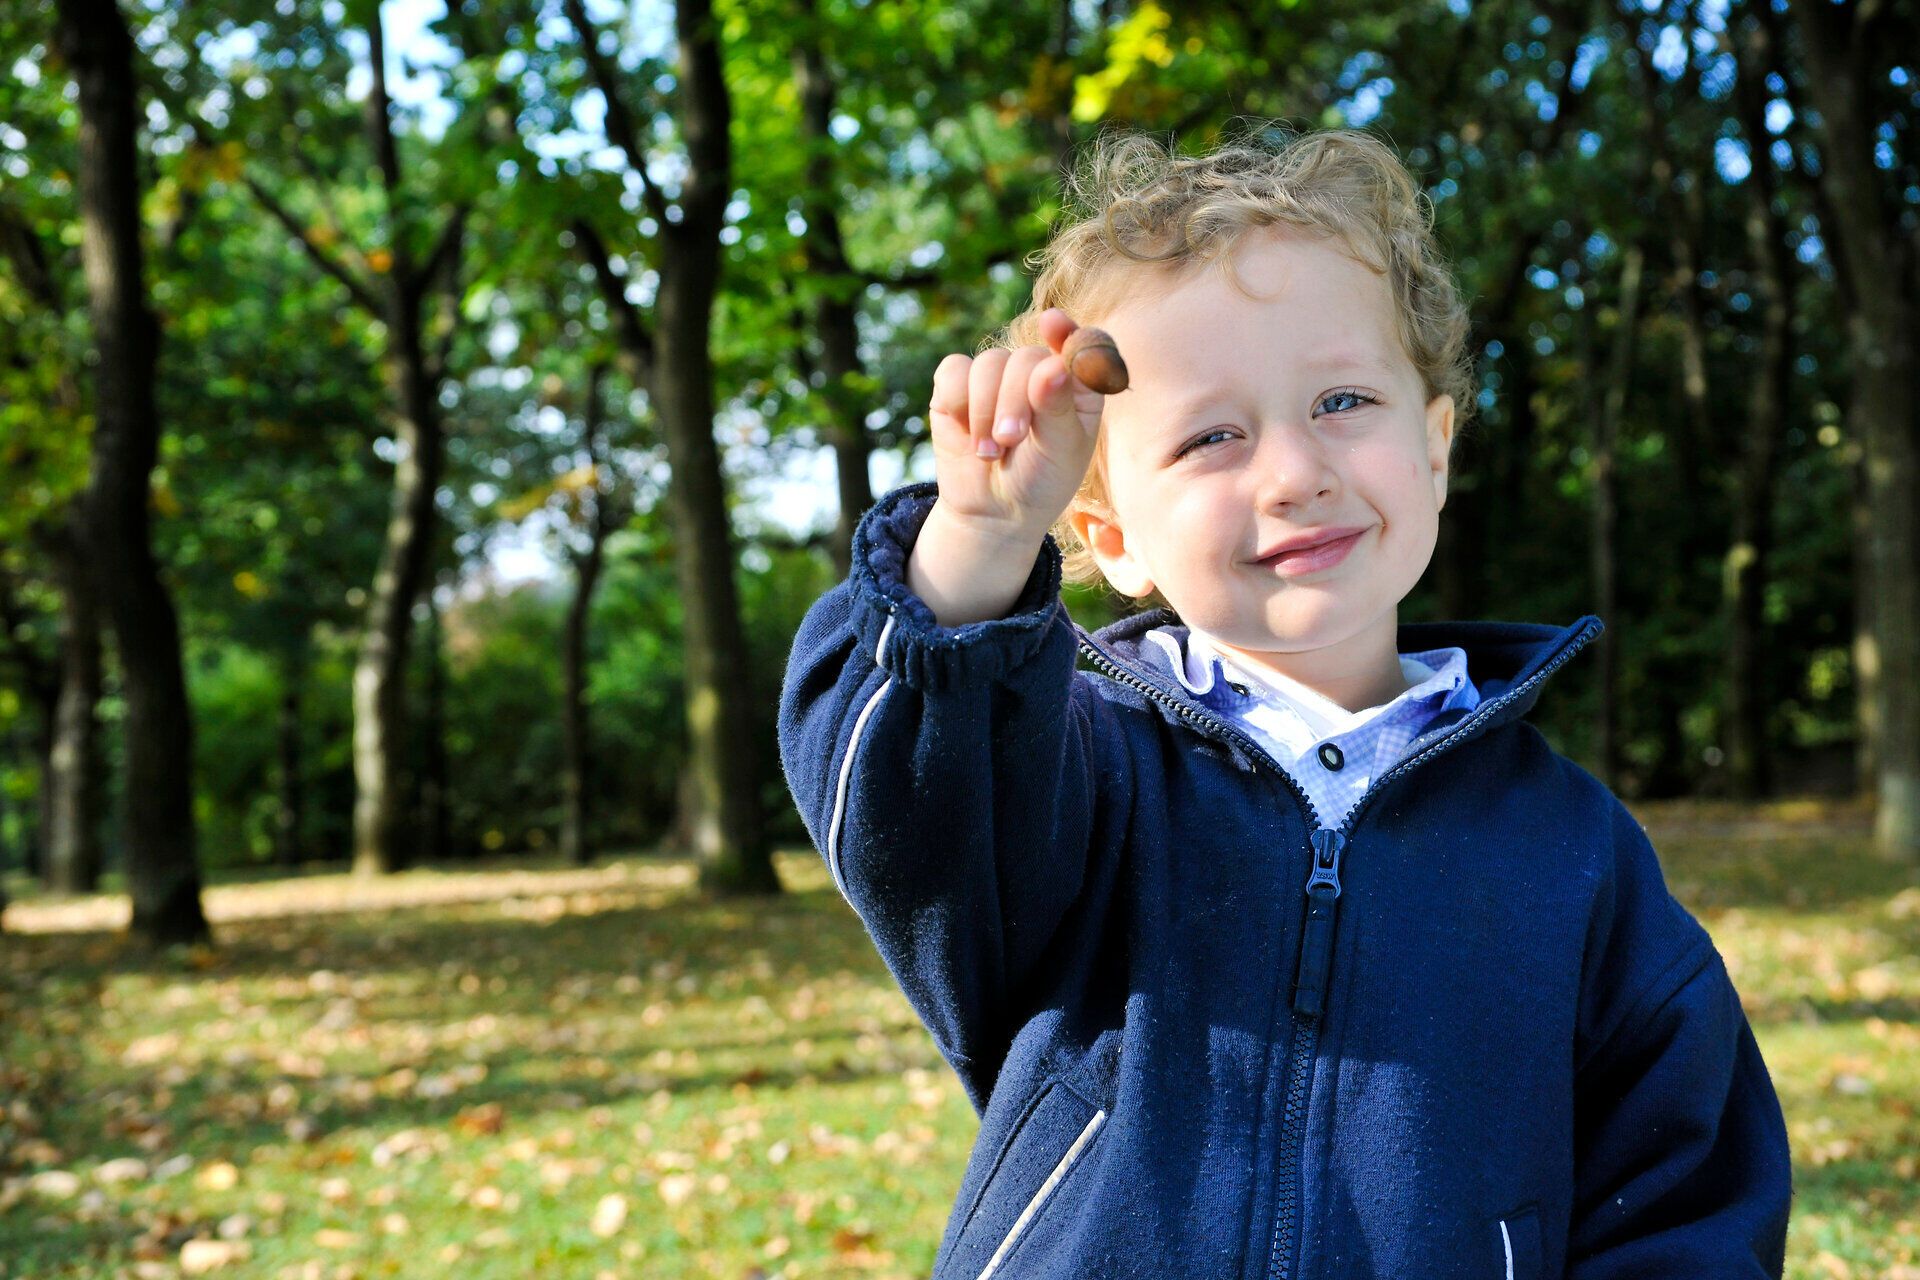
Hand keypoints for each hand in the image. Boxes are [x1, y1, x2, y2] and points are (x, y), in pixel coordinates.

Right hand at [925, 307, 1111, 543]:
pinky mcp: (959, 385)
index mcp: (1076, 383)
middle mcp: (1038, 370)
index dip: (1068, 334)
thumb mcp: (1060, 451)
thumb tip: (1053, 365)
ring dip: (984, 410)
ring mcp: (997, 375)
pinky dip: (958, 402)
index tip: (1053, 326)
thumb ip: (1058, 407)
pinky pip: (953, 371)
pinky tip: (967, 432)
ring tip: (991, 452)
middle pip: (1025, 357)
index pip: (1080, 344)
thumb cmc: (1041, 480)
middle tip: (1010, 439)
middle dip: (1014, 401)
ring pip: (988, 364)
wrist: (994, 511)